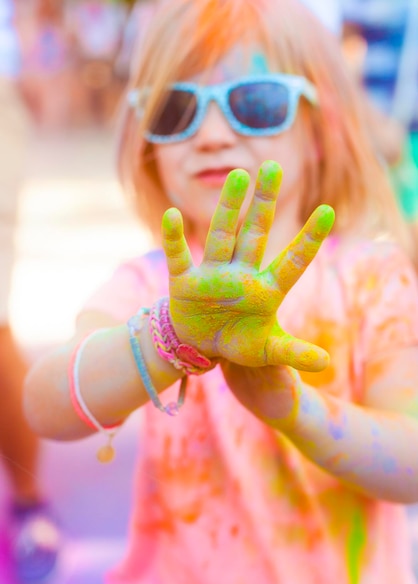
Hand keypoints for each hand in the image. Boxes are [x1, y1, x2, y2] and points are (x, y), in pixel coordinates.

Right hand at [161, 160, 334, 370]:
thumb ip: (293, 353)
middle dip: (263, 202)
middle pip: (255, 233)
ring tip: (238, 175)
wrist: (200, 346)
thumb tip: (325, 364)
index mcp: (266, 289)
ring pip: (222, 235)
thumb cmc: (237, 342)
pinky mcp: (185, 282)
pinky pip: (179, 257)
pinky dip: (174, 238)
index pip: (293, 261)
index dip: (309, 239)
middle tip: (273, 166)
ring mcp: (213, 274)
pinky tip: (173, 215)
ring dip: (228, 207)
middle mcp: (241, 274)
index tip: (328, 212)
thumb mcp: (266, 351)